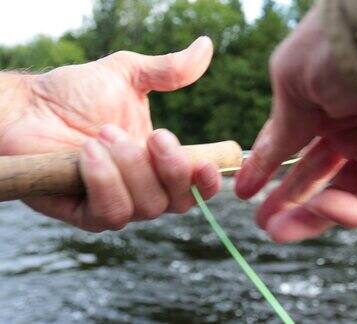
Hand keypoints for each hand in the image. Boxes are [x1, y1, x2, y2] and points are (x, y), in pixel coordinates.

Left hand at [0, 37, 220, 231]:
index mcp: (160, 164)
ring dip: (131, 168)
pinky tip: (88, 153)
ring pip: (147, 207)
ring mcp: (117, 203)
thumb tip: (206, 46)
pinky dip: (105, 181)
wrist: (27, 106)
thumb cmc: (76, 93)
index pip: (195, 187)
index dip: (208, 183)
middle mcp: (144, 189)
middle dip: (171, 169)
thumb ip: (169, 69)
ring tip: (104, 134)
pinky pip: (112, 212)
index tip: (206, 162)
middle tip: (153, 135)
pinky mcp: (85, 214)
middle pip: (179, 202)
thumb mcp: (128, 74)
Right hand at [235, 8, 356, 242]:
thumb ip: (281, 125)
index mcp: (325, 100)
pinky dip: (351, 212)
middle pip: (321, 174)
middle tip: (263, 223)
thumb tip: (262, 156)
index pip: (295, 142)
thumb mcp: (293, 81)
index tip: (244, 191)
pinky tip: (323, 208)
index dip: (269, 168)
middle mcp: (355, 124)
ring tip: (278, 230)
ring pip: (348, 195)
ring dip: (312, 216)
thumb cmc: (340, 50)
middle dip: (289, 200)